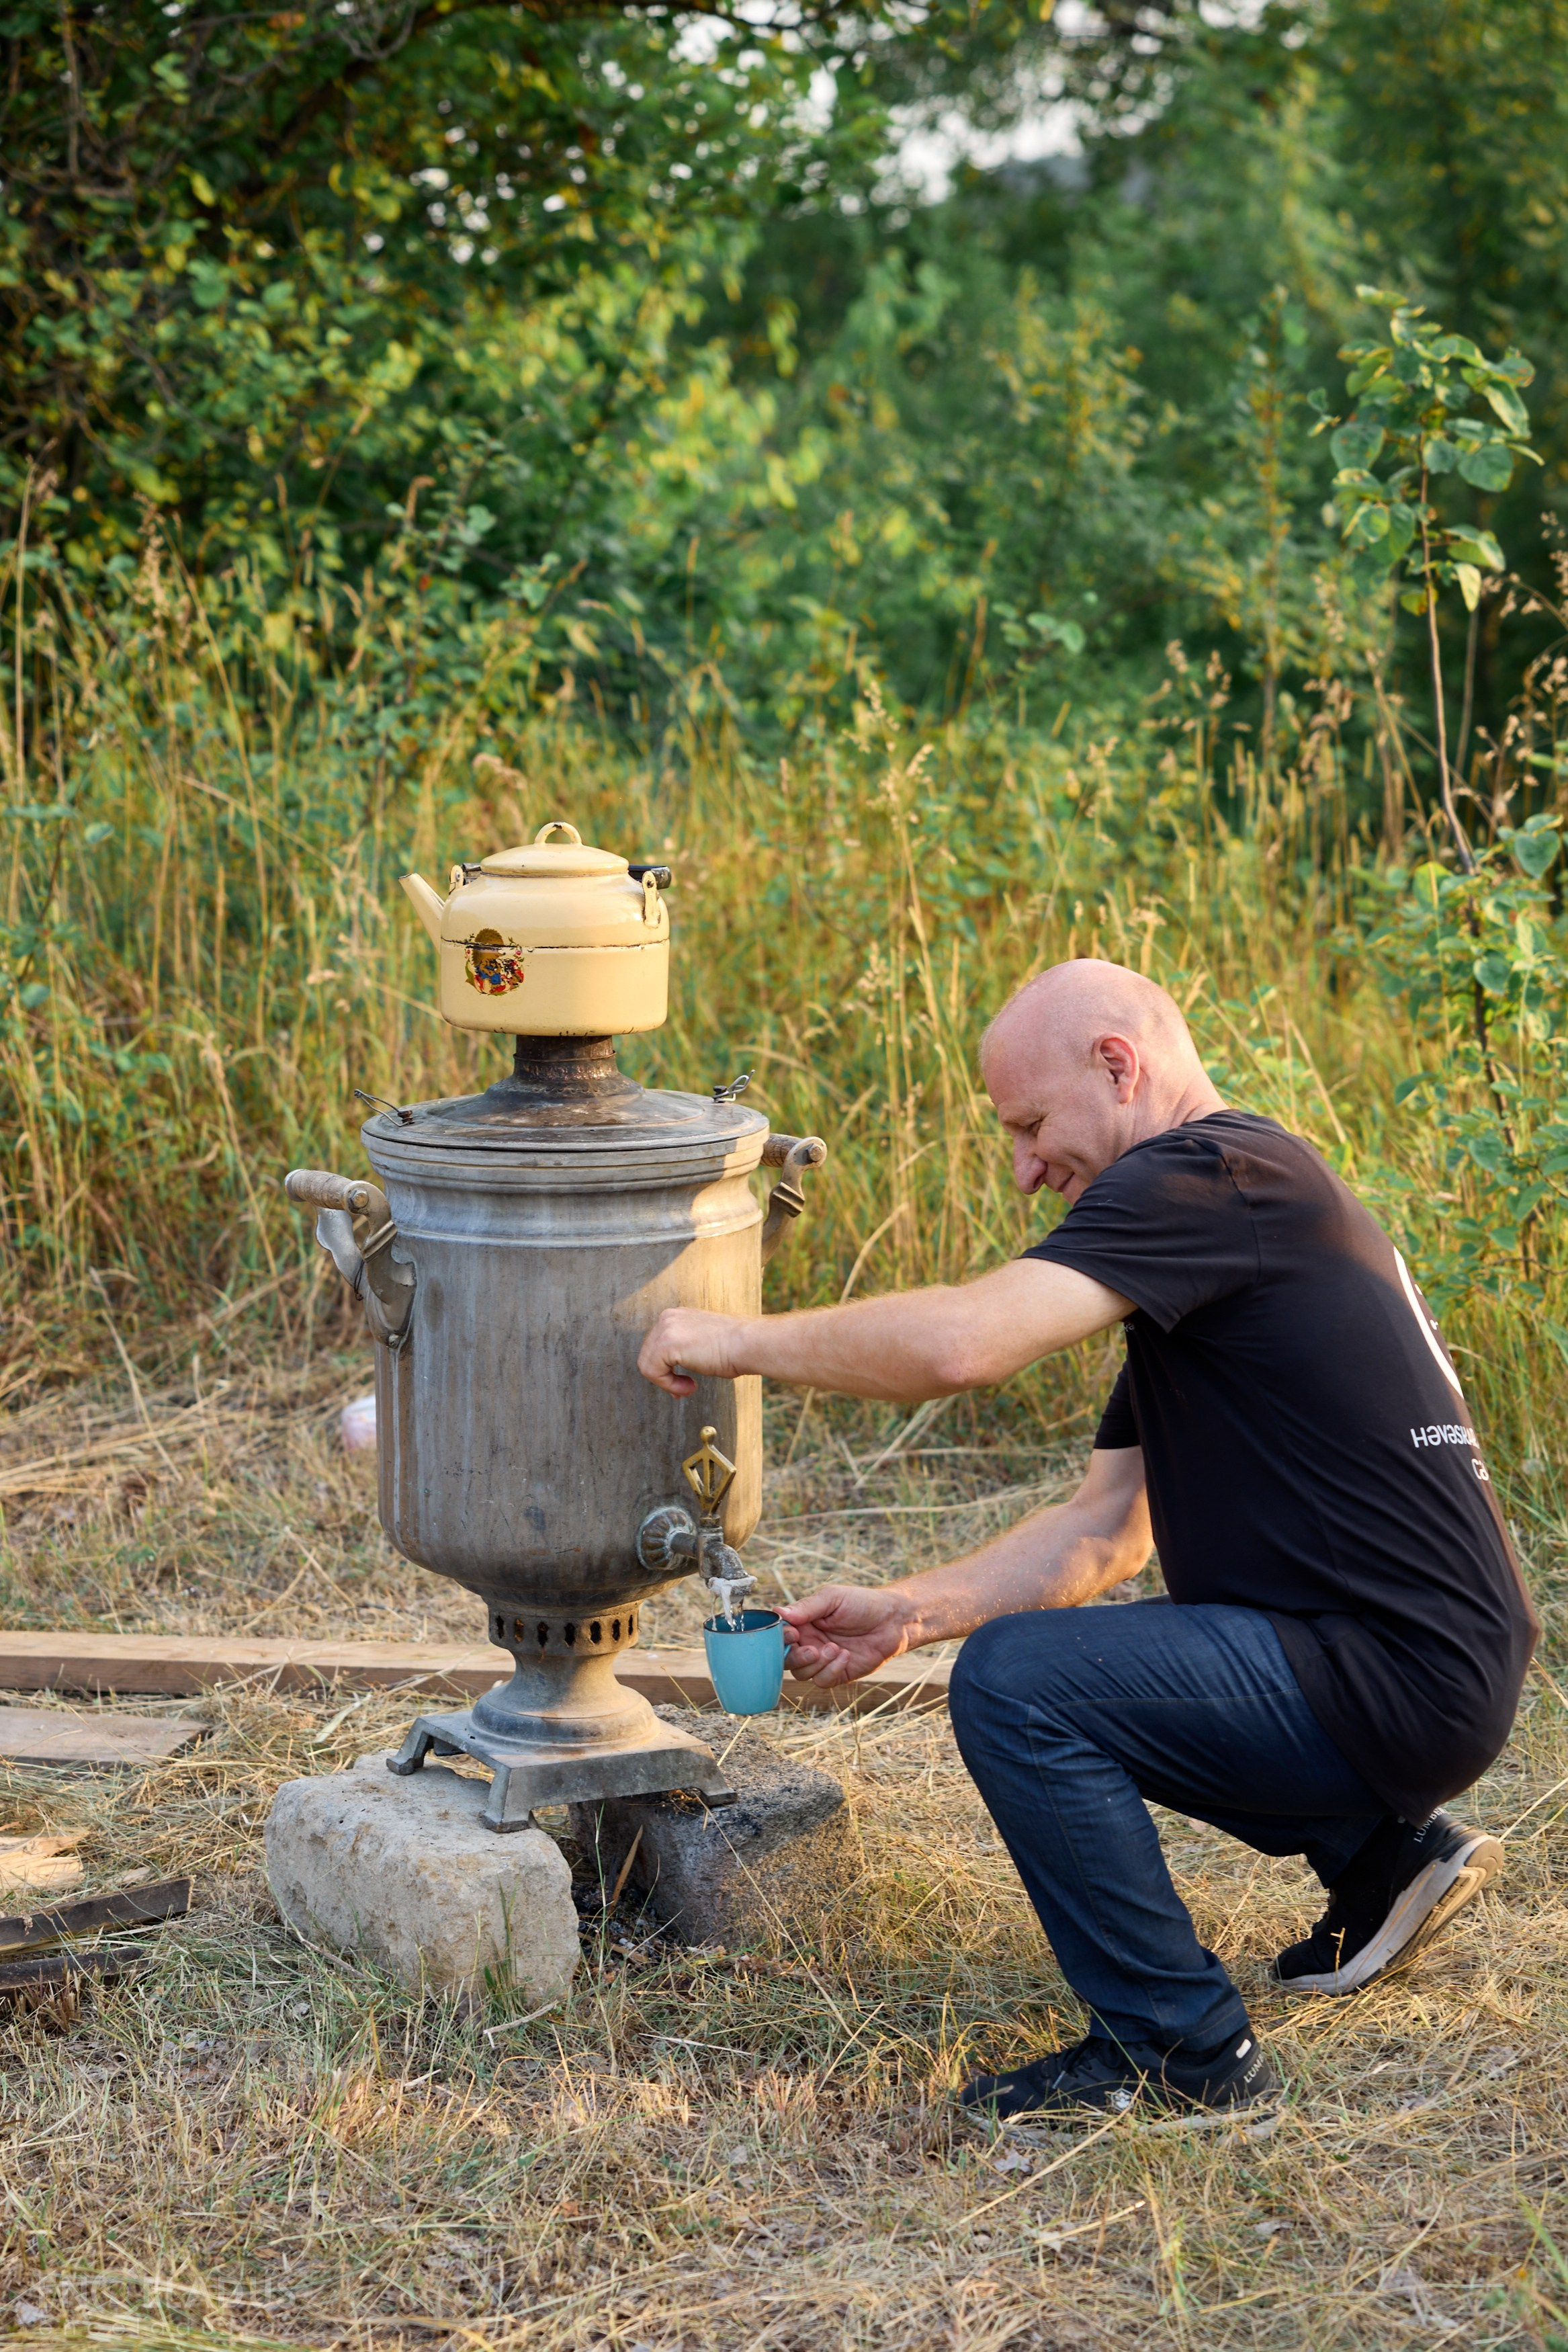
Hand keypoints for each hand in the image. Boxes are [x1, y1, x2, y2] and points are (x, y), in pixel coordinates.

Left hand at [638, 1307, 747, 1397]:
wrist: (748, 1344)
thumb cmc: (734, 1348)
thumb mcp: (702, 1344)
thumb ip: (684, 1348)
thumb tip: (668, 1369)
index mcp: (677, 1316)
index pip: (656, 1346)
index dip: (667, 1369)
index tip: (684, 1383)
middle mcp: (668, 1317)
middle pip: (648, 1355)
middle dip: (665, 1377)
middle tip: (685, 1389)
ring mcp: (666, 1328)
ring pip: (647, 1365)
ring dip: (668, 1383)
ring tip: (688, 1388)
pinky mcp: (666, 1343)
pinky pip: (653, 1372)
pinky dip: (668, 1385)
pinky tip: (689, 1386)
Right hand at [779, 1583, 917, 1686]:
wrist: (893, 1620)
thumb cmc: (863, 1603)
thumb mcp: (833, 1598)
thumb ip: (807, 1607)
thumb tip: (779, 1612)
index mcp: (803, 1623)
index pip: (779, 1636)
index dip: (780, 1639)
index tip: (793, 1634)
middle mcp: (809, 1642)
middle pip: (785, 1659)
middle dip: (795, 1657)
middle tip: (813, 1649)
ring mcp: (822, 1660)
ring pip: (801, 1673)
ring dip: (816, 1664)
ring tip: (836, 1648)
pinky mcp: (837, 1674)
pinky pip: (822, 1681)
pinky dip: (831, 1670)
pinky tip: (846, 1656)